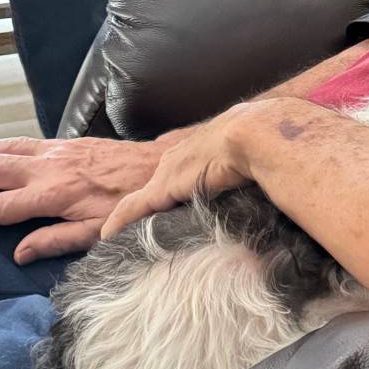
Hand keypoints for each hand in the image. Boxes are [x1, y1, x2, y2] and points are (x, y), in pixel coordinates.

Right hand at [0, 135, 164, 260]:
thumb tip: (19, 253)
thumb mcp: (100, 233)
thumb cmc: (135, 205)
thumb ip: (57, 241)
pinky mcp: (67, 143)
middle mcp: (50, 168)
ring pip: (5, 148)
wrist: (163, 167)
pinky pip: (23, 141)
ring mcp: (57, 152)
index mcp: (55, 195)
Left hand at [101, 106, 258, 239]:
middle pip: (155, 183)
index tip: (166, 202)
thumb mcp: (249, 155)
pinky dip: (119, 222)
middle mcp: (177, 159)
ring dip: (131, 213)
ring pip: (141, 197)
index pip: (176, 172)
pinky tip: (108, 235)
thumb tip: (258, 179)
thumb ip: (243, 169)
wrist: (253, 133)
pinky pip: (132, 209)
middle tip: (137, 222)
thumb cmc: (261, 141)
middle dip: (147, 200)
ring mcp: (167, 174)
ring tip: (121, 230)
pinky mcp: (161, 189)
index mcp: (198, 151)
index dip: (171, 187)